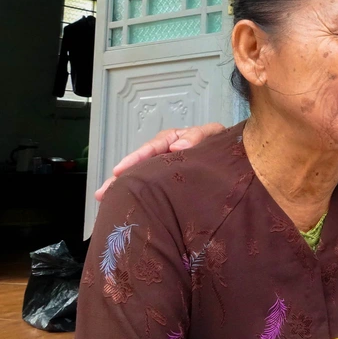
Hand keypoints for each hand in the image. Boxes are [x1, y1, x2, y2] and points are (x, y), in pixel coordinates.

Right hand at [94, 123, 225, 200]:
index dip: (136, 158)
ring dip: (124, 188)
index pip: (151, 148)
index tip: (120, 170)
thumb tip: (177, 147)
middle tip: (103, 192)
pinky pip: (151, 188)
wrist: (234, 157)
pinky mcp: (169, 183)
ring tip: (103, 200)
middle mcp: (165, 154)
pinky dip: (138, 195)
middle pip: (140, 165)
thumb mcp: (211, 134)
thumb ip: (197, 136)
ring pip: (142, 177)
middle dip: (121, 178)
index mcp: (172, 140)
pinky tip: (122, 204)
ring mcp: (166, 168)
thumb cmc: (218, 143)